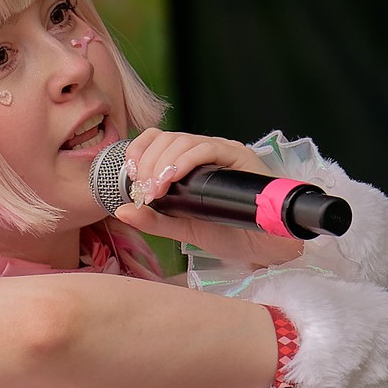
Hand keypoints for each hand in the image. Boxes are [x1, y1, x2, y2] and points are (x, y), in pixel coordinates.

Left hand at [114, 129, 305, 268]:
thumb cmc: (230, 234)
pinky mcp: (238, 156)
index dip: (139, 151)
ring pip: (183, 141)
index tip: (131, 177)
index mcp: (191, 163)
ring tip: (155, 191)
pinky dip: (184, 161)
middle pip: (167, 138)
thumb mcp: (183, 228)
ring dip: (162, 163)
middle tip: (144, 191)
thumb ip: (154, 220)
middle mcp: (206, 152)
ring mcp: (223, 152)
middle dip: (148, 162)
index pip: (158, 140)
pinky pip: (207, 148)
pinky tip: (172, 180)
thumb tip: (121, 209)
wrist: (265, 248)